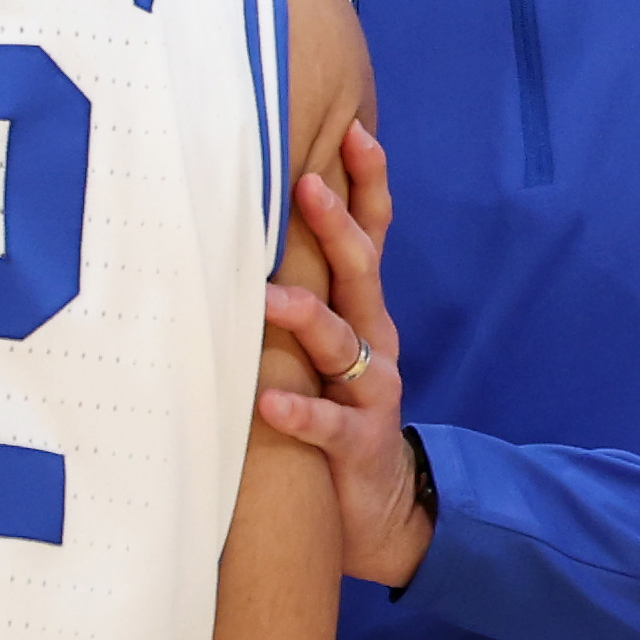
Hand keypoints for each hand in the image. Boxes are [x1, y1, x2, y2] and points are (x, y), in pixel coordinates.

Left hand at [255, 122, 423, 587]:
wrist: (384, 508)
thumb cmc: (341, 411)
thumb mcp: (332, 346)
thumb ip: (311, 291)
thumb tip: (255, 223)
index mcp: (365, 312)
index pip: (371, 235)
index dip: (367, 184)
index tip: (355, 131)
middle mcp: (374, 341)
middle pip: (361, 272)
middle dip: (338, 225)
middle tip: (307, 185)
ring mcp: (370, 392)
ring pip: (341, 343)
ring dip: (305, 316)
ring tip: (268, 298)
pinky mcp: (358, 445)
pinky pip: (329, 425)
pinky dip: (299, 412)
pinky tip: (268, 401)